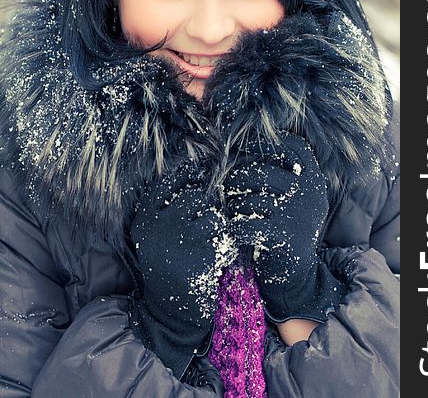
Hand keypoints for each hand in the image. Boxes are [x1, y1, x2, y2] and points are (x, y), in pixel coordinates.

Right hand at [130, 163, 237, 378]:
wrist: (170, 315)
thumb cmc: (167, 268)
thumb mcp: (156, 237)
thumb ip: (168, 207)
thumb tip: (196, 170)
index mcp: (144, 220)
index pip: (166, 183)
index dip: (184, 175)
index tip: (197, 172)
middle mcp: (158, 227)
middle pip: (195, 197)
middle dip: (205, 208)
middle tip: (204, 226)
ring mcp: (180, 242)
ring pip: (213, 216)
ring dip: (217, 228)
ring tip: (210, 244)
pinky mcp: (202, 257)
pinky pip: (224, 238)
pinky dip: (225, 247)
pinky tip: (215, 260)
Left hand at [224, 133, 345, 322]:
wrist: (297, 277)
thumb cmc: (286, 230)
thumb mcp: (295, 200)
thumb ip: (283, 174)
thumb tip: (247, 145)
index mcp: (313, 181)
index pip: (296, 148)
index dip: (270, 141)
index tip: (246, 144)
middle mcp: (308, 194)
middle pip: (262, 172)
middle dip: (237, 179)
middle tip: (227, 188)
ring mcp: (297, 214)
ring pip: (249, 199)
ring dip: (233, 206)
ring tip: (231, 212)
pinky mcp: (282, 236)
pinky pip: (245, 224)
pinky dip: (233, 228)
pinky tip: (232, 232)